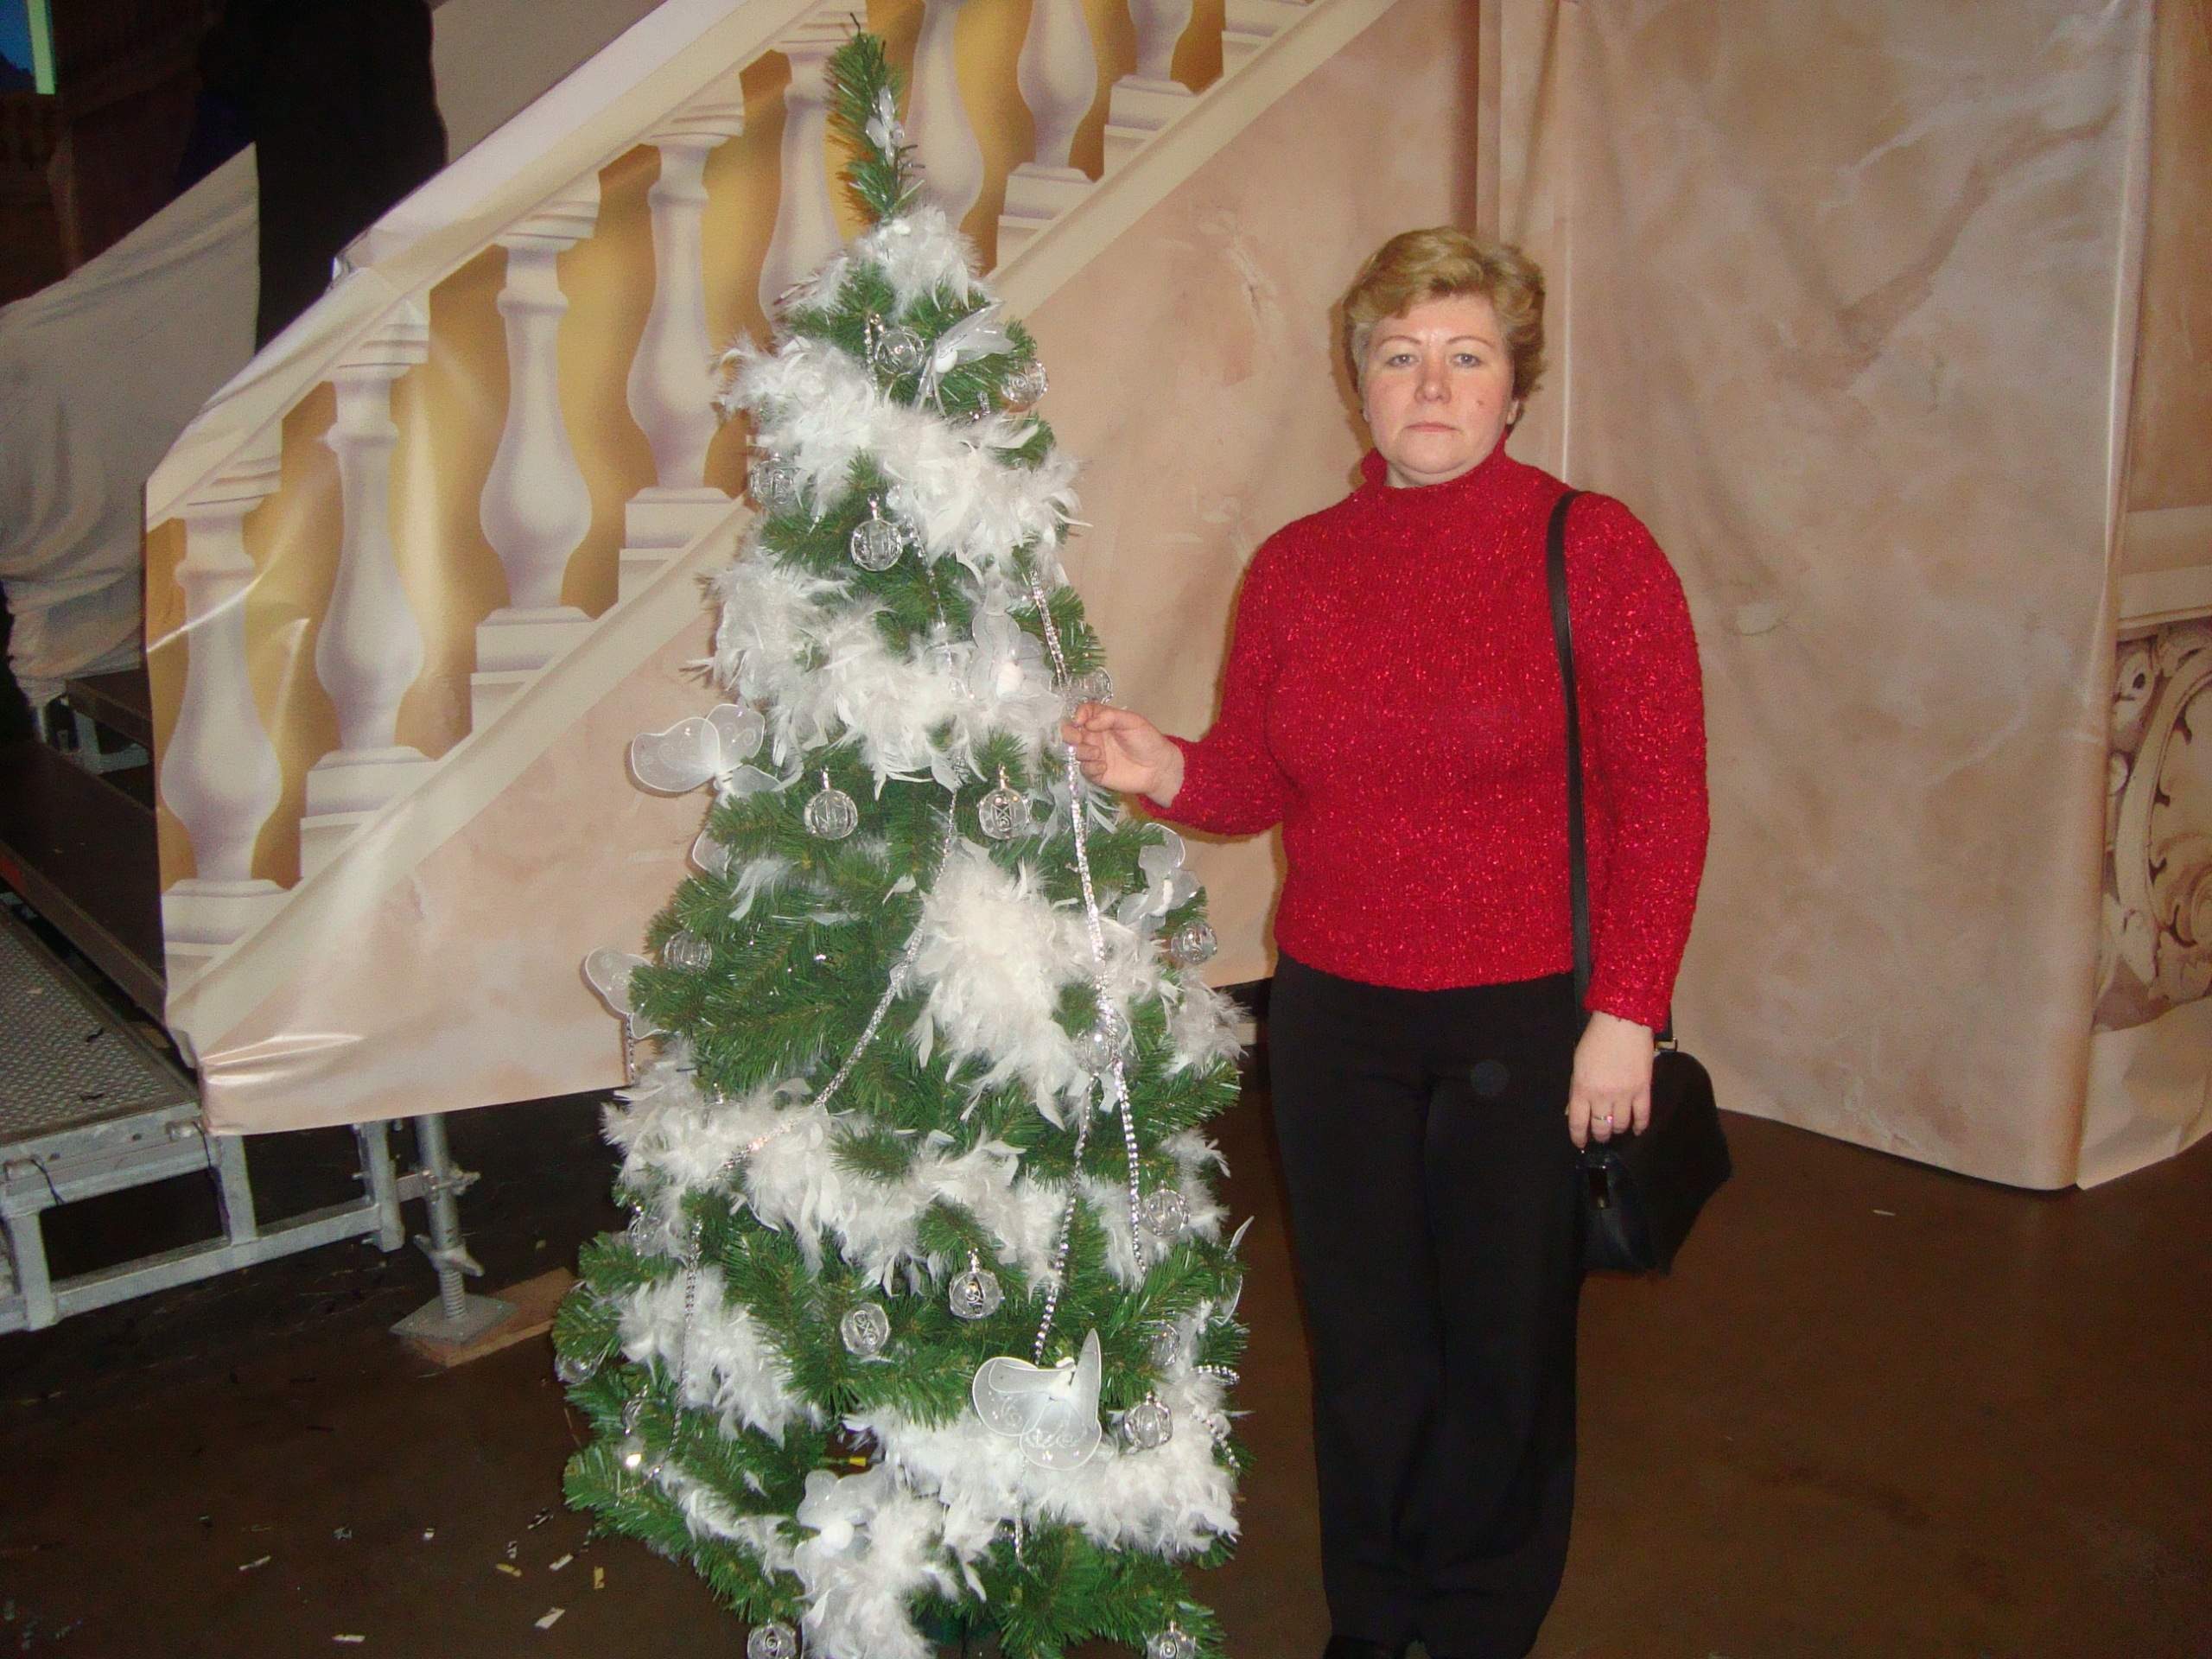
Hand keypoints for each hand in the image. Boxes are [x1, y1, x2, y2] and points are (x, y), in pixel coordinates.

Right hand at [1059, 704, 1184, 805]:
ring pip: (1076, 751)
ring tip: (1099, 754)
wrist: (1158, 767)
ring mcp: (1096, 755)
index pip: (1084, 712)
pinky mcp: (1097, 773)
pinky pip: (1084, 769)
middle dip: (1069, 733)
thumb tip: (1088, 723)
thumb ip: (1110, 717)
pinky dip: (1090, 767)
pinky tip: (1103, 767)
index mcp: (1103, 721)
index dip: (1078, 714)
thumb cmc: (1148, 740)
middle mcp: (1096, 736)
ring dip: (1084, 751)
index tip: (1080, 721)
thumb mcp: (1132, 721)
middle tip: (1078, 738)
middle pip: (1072, 731)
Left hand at [1567, 1010, 1654, 1148]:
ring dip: (1617, 1130)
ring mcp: (1624, 1095)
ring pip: (1621, 1125)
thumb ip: (1577, 1089)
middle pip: (1601, 1128)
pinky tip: (1637, 1130)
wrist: (1623, 1023)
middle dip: (1599, 1135)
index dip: (1578, 1137)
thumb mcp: (1578, 1064)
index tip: (1580, 1143)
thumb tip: (1575, 1111)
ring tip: (1616, 1128)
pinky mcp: (1643, 1090)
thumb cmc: (1595, 1040)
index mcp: (1581, 1089)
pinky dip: (1640, 1126)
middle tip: (1600, 1135)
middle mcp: (1602, 1096)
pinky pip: (1642, 1116)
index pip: (1577, 1123)